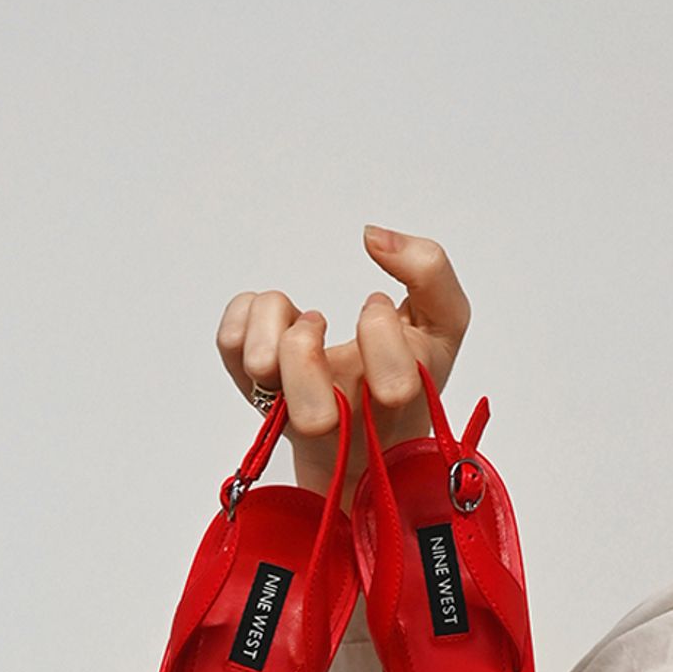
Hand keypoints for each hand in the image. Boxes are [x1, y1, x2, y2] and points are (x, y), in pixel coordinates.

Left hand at [215, 226, 473, 494]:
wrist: (366, 434)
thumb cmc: (405, 370)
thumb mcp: (442, 323)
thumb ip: (430, 271)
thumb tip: (373, 237)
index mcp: (398, 405)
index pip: (395, 384)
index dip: (381, 329)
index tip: (376, 306)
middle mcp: (344, 423)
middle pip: (313, 414)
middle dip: (306, 350)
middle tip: (317, 324)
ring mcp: (292, 411)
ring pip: (260, 370)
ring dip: (273, 324)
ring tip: (300, 320)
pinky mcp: (254, 391)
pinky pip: (230, 346)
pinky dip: (245, 311)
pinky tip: (277, 320)